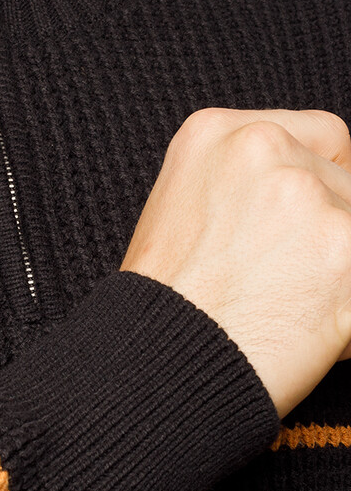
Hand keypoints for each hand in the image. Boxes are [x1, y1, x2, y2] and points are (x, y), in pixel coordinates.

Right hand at [120, 108, 350, 418]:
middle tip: (289, 277)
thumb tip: (313, 193)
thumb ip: (247, 180)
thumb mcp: (182, 201)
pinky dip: (349, 313)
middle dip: (332, 230)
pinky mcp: (346, 252)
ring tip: (294, 305)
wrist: (158, 360)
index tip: (316, 217)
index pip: (325, 135)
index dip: (328, 179)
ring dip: (343, 269)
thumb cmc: (164, 298)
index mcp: (218, 131)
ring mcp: (308, 197)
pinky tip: (316, 329)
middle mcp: (264, 148)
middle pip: (347, 183)